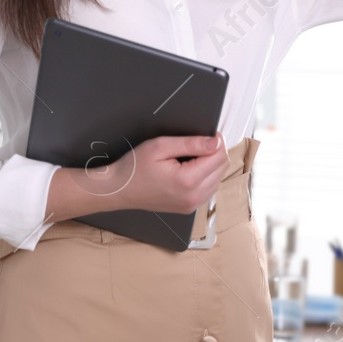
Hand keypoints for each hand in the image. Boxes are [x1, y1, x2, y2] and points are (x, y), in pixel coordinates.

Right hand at [77, 134, 226, 214]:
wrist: (120, 189)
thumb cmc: (135, 167)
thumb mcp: (161, 146)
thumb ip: (191, 143)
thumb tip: (215, 141)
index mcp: (188, 181)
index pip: (219, 156)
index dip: (216, 141)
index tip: (207, 134)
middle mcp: (194, 196)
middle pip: (222, 167)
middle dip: (214, 152)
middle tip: (195, 144)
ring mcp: (192, 205)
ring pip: (218, 178)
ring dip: (210, 165)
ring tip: (189, 158)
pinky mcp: (190, 208)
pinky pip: (209, 188)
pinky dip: (205, 176)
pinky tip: (189, 170)